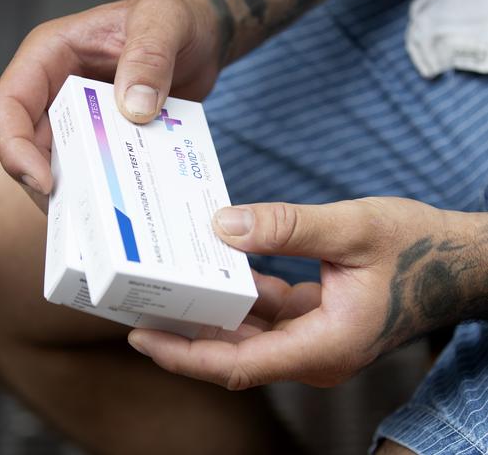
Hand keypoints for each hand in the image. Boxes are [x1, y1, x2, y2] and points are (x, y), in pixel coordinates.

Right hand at [0, 0, 222, 209]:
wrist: (200, 35)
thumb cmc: (176, 16)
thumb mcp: (165, 21)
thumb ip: (149, 56)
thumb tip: (135, 109)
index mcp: (50, 56)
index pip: (9, 106)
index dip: (14, 148)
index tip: (44, 181)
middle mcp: (55, 90)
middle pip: (25, 146)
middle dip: (45, 182)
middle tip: (82, 211)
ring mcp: (78, 117)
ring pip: (57, 165)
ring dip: (76, 192)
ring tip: (104, 216)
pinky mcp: (103, 138)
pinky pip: (93, 170)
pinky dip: (104, 189)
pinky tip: (125, 206)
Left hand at [128, 197, 487, 388]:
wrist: (456, 260)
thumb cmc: (418, 248)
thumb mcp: (353, 228)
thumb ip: (287, 228)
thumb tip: (224, 227)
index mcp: (325, 344)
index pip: (239, 366)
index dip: (186, 356)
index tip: (142, 337)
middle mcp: (313, 352)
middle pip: (233, 355)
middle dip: (184, 335)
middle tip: (137, 306)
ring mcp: (312, 338)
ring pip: (246, 335)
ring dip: (208, 313)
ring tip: (165, 285)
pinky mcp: (311, 320)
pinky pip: (264, 314)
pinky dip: (238, 294)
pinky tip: (215, 264)